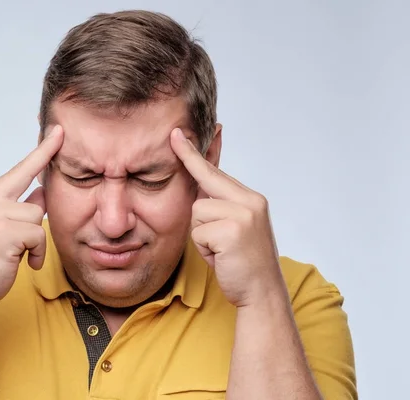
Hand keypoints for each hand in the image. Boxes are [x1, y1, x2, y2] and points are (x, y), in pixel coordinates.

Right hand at [0, 125, 63, 304]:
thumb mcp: (1, 229)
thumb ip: (19, 209)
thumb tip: (41, 192)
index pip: (18, 170)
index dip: (40, 151)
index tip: (57, 132)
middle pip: (30, 182)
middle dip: (44, 165)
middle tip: (60, 134)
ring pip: (38, 214)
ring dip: (36, 239)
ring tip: (22, 255)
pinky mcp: (4, 232)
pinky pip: (38, 235)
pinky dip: (37, 252)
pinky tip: (26, 263)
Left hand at [170, 128, 284, 307]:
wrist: (261, 294)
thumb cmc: (242, 263)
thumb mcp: (234, 229)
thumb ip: (220, 206)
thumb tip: (198, 187)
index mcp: (251, 199)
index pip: (216, 172)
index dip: (194, 154)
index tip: (177, 134)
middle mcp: (250, 201)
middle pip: (203, 187)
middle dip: (194, 184)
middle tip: (178, 145)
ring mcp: (243, 214)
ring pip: (196, 212)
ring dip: (202, 236)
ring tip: (221, 251)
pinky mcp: (233, 230)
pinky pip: (198, 233)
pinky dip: (204, 249)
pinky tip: (222, 258)